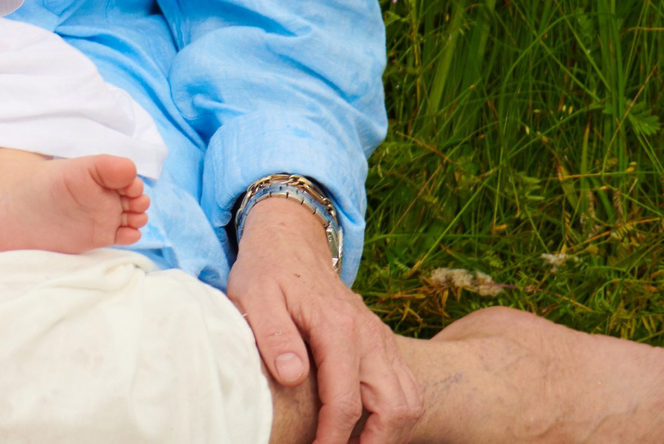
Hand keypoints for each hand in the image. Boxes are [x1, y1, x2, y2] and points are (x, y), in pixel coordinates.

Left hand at [228, 195, 421, 443]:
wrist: (291, 240)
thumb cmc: (268, 272)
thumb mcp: (254, 298)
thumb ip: (273, 336)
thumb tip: (292, 377)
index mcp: (338, 328)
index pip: (345, 402)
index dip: (332, 439)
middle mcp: (370, 336)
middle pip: (395, 408)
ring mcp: (381, 339)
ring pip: (409, 401)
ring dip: (390, 433)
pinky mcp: (382, 343)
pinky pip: (405, 388)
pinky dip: (394, 415)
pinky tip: (364, 427)